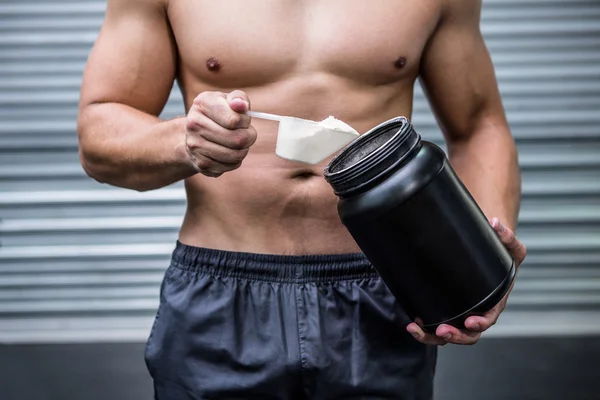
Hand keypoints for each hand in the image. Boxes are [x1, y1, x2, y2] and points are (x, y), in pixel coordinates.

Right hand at [186, 90, 256, 176]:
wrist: (197, 135)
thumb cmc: (219, 114)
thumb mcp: (228, 100)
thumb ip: (239, 98)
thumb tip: (241, 105)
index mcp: (202, 103)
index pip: (235, 120)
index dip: (245, 121)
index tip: (243, 120)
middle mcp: (194, 124)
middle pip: (238, 139)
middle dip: (249, 137)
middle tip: (247, 134)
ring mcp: (195, 145)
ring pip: (236, 155)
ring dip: (244, 150)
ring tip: (239, 143)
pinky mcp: (201, 163)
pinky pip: (231, 166)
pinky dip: (236, 160)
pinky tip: (229, 152)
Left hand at [406, 217, 526, 345]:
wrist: (486, 256)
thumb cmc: (500, 256)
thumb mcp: (510, 247)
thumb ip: (507, 236)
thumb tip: (497, 224)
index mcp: (494, 302)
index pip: (488, 318)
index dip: (479, 324)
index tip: (469, 322)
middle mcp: (477, 312)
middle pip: (467, 334)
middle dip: (455, 335)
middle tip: (441, 330)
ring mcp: (460, 313)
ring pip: (448, 334)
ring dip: (432, 336)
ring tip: (416, 329)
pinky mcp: (447, 309)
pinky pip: (435, 325)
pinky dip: (424, 328)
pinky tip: (412, 323)